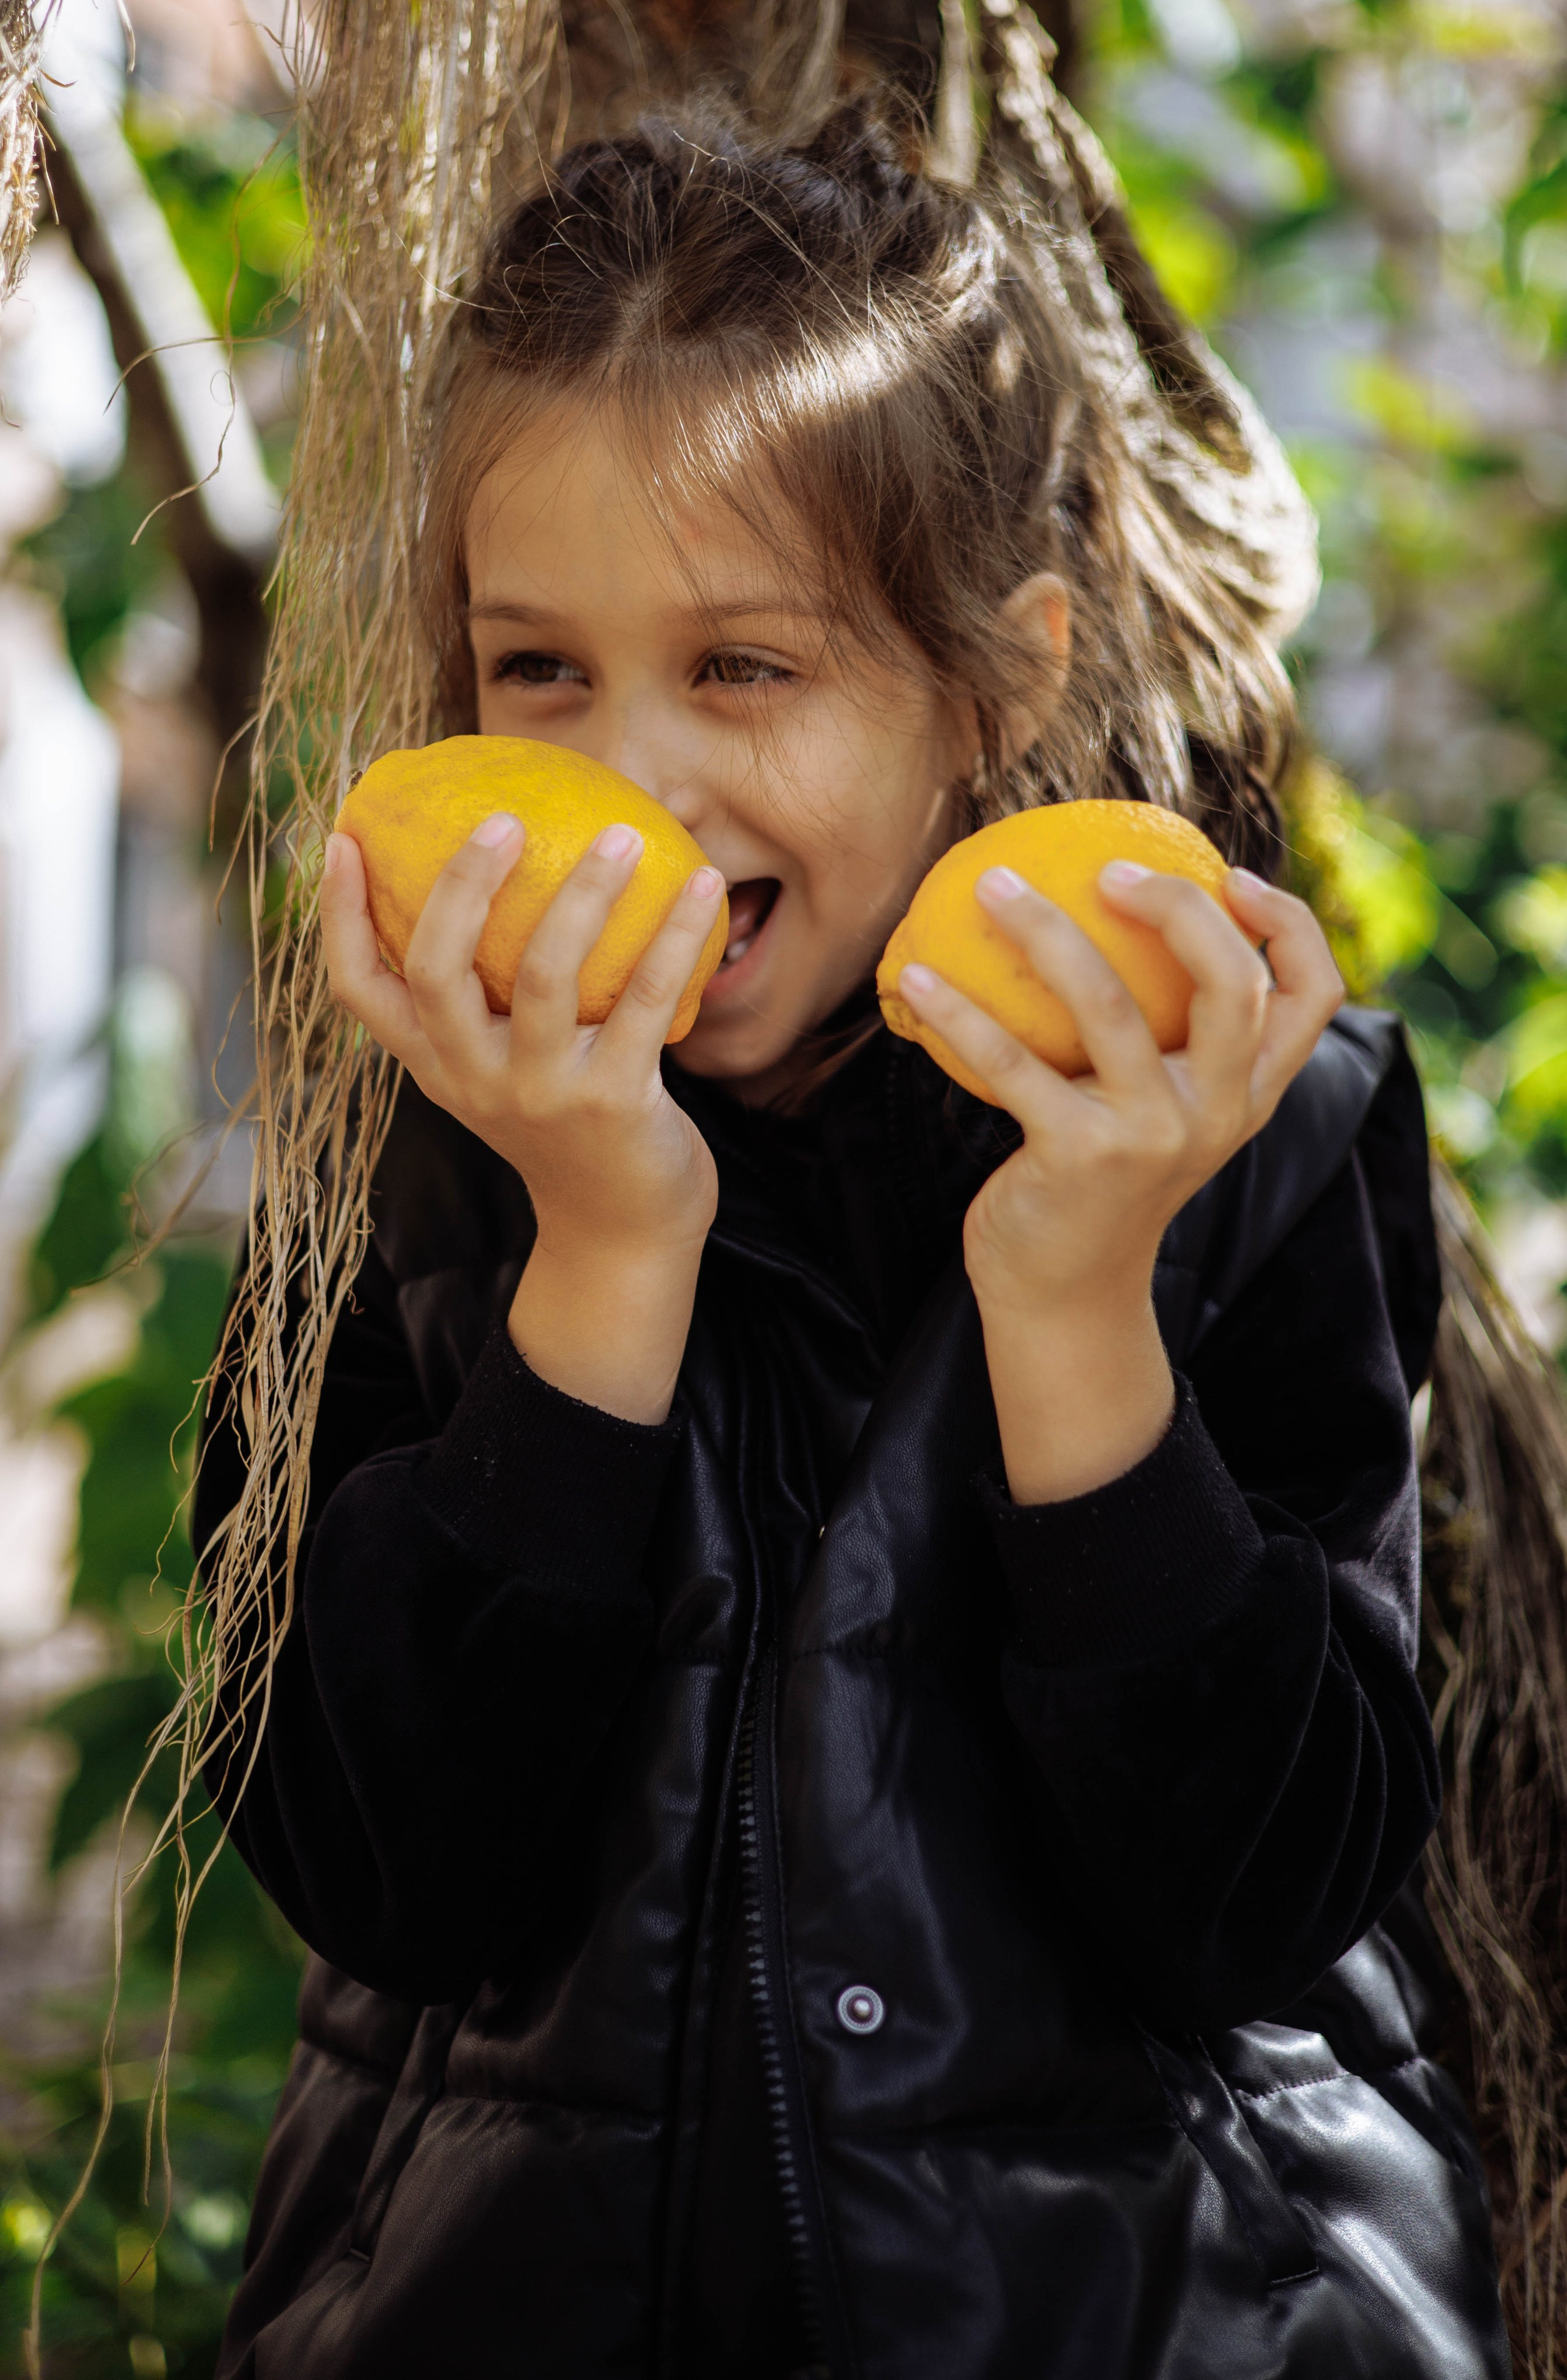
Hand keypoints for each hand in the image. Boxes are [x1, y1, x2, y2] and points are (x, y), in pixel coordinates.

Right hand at [322, 813, 726, 1419]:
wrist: (622, 1233)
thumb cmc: (567, 1128)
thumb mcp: (504, 1074)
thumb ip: (487, 1004)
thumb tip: (503, 879)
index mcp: (434, 1065)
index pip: (357, 989)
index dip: (338, 914)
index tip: (342, 836)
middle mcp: (472, 1079)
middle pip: (437, 968)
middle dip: (462, 883)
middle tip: (502, 818)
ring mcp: (540, 1094)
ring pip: (544, 973)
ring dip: (585, 893)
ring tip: (620, 835)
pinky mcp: (612, 1104)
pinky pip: (645, 1000)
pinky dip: (676, 937)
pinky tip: (701, 886)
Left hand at [896, 862, 1343, 1500]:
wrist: (1065, 1295)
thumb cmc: (1101, 1181)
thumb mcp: (1159, 1114)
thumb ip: (1166, 1043)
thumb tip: (1109, 918)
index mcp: (1248, 1094)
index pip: (1312, 996)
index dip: (1286, 924)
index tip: (1231, 874)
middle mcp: (1215, 1111)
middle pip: (1233, 983)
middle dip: (1180, 907)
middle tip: (1108, 869)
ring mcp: (1152, 1135)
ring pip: (1112, 1005)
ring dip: (1045, 930)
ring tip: (992, 885)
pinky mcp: (1081, 1158)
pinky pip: (1013, 1064)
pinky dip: (959, 1013)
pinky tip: (918, 978)